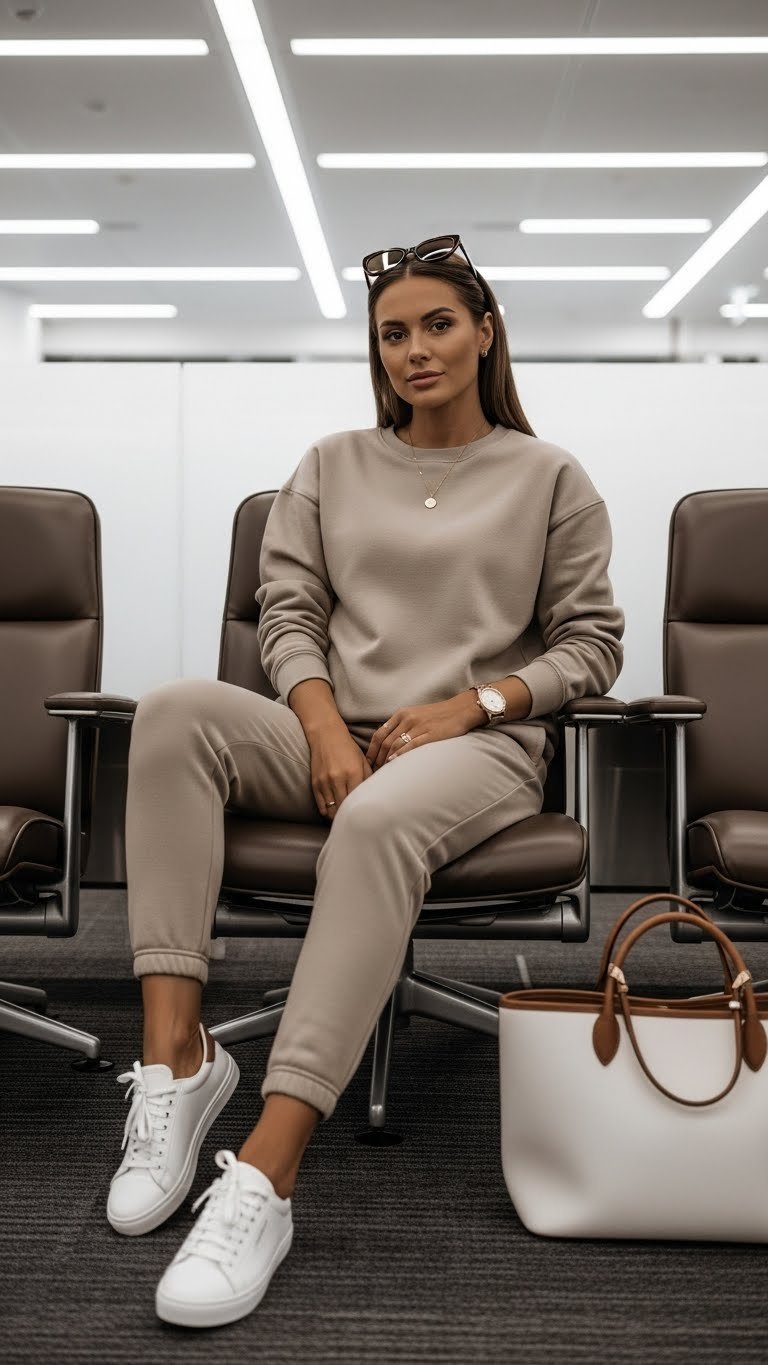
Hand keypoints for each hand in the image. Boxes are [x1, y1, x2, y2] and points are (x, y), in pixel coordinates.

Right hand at [308, 722, 373, 820]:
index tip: (366, 817)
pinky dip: (327, 812)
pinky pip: (321, 806)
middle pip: (344, 808)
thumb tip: (375, 796)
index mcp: (353, 773)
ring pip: (332, 810)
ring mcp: (325, 782)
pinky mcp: (315, 783)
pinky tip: (333, 812)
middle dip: (350, 816)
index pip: (358, 800)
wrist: (326, 735)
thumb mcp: (363, 761)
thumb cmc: (348, 748)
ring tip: (345, 818)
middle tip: (356, 821)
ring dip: (338, 817)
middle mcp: (338, 779)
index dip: (362, 811)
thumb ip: (369, 779)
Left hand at [365, 694, 479, 770]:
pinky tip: (393, 762)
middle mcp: (407, 719)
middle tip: (373, 771)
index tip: (368, 762)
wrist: (461, 710)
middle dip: (377, 758)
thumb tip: (389, 742)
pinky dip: (400, 754)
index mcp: (402, 714)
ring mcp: (418, 726)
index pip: (379, 733)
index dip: (372, 749)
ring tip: (382, 772)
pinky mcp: (430, 734)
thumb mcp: (416, 715)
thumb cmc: (438, 715)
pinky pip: (410, 745)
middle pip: (385, 741)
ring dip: (386, 760)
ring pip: (395, 744)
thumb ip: (402, 725)